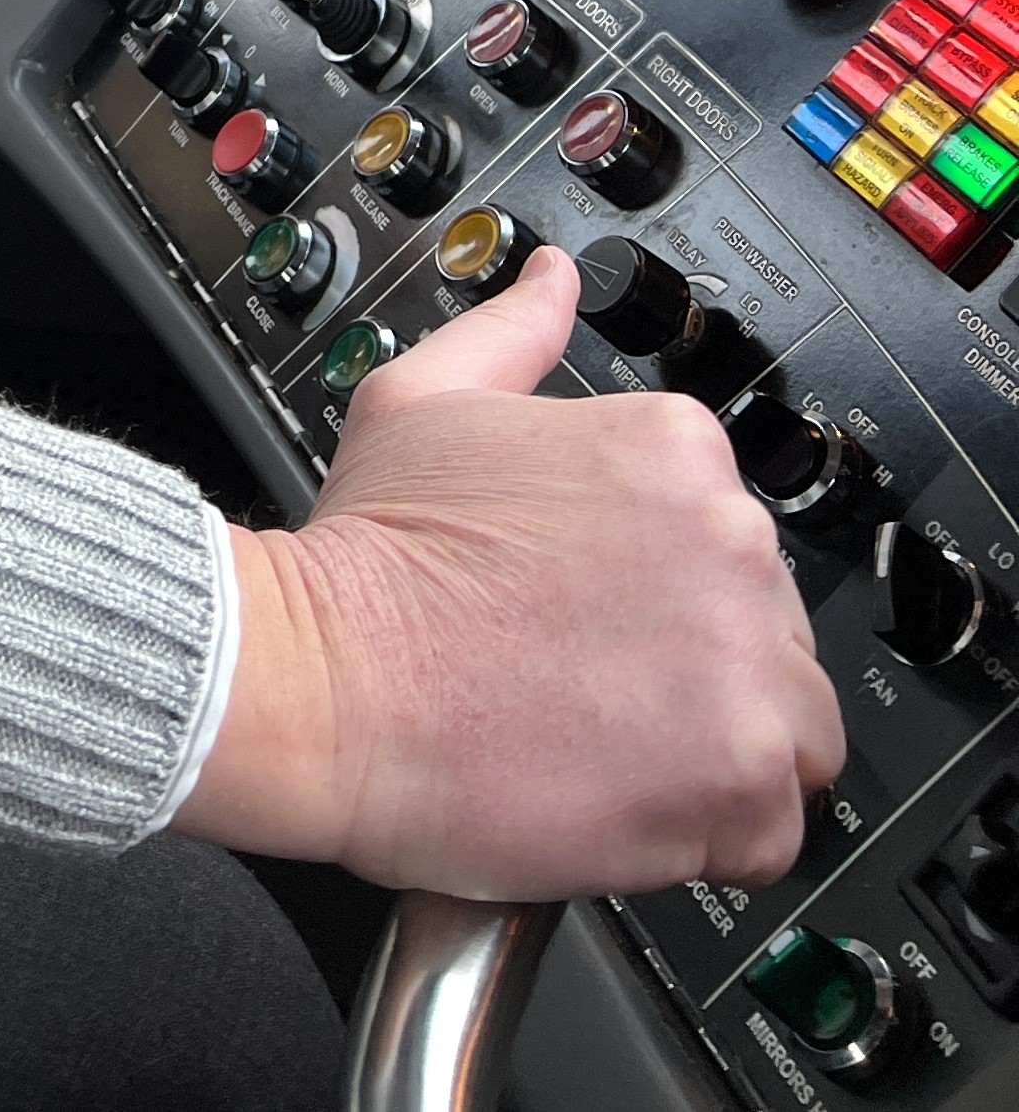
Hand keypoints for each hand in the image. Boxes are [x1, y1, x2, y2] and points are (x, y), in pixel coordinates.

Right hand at [175, 248, 840, 898]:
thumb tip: (553, 280)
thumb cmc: (368, 554)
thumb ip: (512, 335)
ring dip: (719, 745)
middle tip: (589, 680)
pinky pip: (773, 827)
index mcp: (671, 448)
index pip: (723, 531)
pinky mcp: (742, 775)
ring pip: (790, 724)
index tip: (598, 610)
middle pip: (766, 626)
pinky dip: (710, 833)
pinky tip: (621, 800)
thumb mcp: (422, 398)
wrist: (323, 682)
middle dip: (694, 661)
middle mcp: (728, 542)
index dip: (658, 582)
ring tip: (610, 748)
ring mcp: (745, 663)